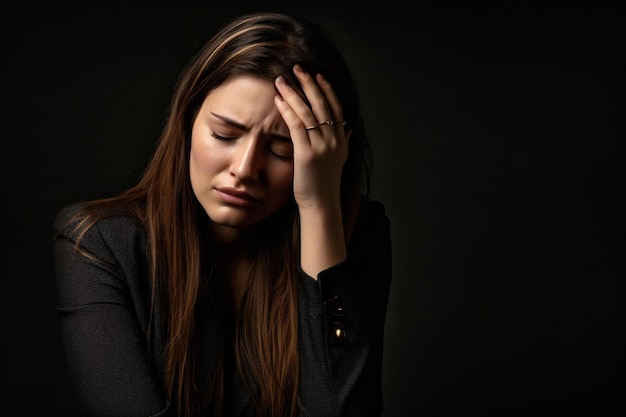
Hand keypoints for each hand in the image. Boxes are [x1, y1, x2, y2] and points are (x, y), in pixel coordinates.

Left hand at [274, 65, 349, 210]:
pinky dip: (287, 110)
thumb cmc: (324, 184)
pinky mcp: (307, 154)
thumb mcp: (338, 160)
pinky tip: (279, 100)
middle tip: (297, 68)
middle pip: (322, 104)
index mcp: (341, 140)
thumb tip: (346, 127)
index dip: (327, 90)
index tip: (317, 76)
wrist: (321, 204)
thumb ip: (342, 141)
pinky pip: (296, 126)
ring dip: (294, 93)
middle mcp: (334, 140)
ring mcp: (321, 146)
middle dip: (309, 84)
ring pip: (308, 112)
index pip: (335, 107)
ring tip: (282, 80)